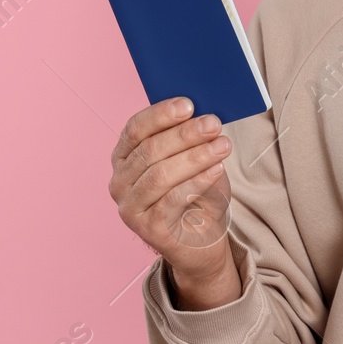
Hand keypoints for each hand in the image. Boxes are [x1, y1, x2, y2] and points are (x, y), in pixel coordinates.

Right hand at [109, 96, 237, 298]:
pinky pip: (172, 200)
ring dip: (195, 156)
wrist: (201, 239)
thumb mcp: (194, 160)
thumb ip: (190, 139)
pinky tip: (216, 169)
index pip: (135, 129)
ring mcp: (130, 207)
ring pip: (160, 175)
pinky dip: (197, 181)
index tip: (188, 104)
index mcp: (124, 157)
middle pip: (150, 150)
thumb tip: (203, 113)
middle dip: (185, 134)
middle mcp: (120, 182)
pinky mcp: (147, 228)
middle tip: (213, 123)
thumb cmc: (196, 193)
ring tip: (222, 145)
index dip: (160, 114)